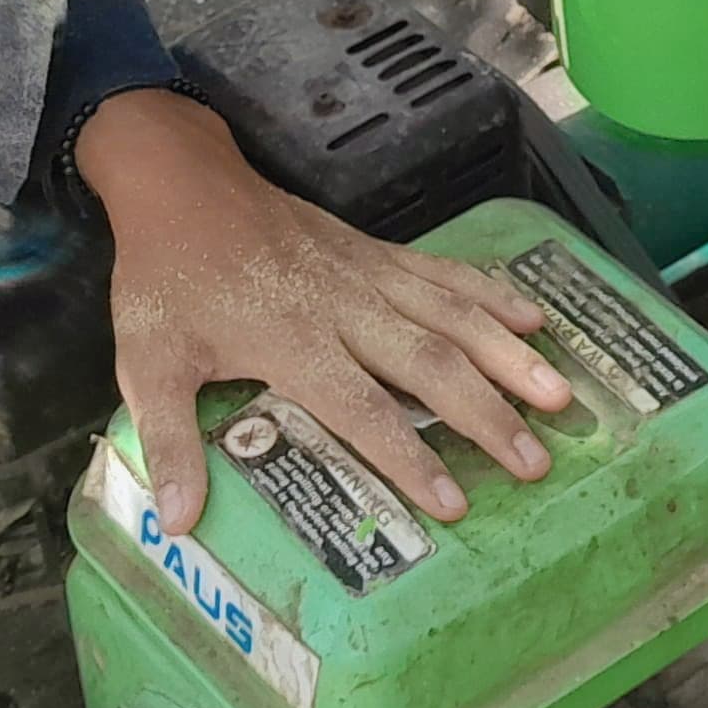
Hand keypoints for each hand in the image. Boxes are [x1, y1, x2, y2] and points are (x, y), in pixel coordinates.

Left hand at [75, 88, 573, 529]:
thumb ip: (168, 441)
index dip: (409, 457)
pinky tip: (536, 319)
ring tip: (560, 395)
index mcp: (292, 341)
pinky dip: (494, 294)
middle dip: (488, 414)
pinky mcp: (376, 251)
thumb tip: (178, 522)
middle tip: (536, 461)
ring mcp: (368, 273)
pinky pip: (446, 273)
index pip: (363, 409)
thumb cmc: (168, 280)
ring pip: (453, 315)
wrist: (184, 185)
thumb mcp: (147, 363)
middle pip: (430, 363)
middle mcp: (344, 306)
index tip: (453, 502)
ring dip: (508, 356)